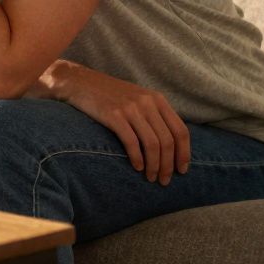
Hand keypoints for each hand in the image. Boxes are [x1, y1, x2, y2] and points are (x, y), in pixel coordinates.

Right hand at [36, 60, 190, 184]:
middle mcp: (147, 103)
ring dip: (155, 166)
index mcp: (157, 99)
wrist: (78, 82)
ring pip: (152, 144)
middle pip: (167, 141)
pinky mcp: (114, 115)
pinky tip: (136, 167)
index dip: (184, 153)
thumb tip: (170, 144)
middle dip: (169, 165)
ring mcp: (130, 108)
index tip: (182, 170)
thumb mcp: (137, 98)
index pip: (180, 130)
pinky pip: (132, 142)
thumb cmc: (108, 94)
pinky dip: (137, 158)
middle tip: (165, 181)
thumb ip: (154, 114)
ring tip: (151, 178)